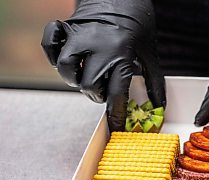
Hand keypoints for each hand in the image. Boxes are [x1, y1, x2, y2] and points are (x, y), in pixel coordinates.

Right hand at [41, 0, 164, 130]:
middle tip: (104, 91)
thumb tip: (159, 106)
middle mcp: (97, 47)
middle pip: (88, 86)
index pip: (115, 94)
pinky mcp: (66, 26)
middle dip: (96, 95)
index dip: (115, 114)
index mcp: (121, 55)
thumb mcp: (150, 53)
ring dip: (74, 79)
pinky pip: (49, 43)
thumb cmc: (139, 24)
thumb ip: (154, 81)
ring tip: (86, 76)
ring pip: (64, 68)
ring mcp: (78, 36)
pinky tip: (67, 58)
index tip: (115, 126)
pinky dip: (53, 53)